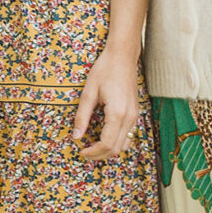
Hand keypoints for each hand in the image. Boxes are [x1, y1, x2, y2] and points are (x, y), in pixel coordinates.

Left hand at [71, 44, 142, 162]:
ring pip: (125, 145)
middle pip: (117, 149)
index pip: (107, 144)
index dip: (93, 152)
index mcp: (117, 114)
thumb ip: (82, 116)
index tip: (80, 151)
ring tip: (92, 147)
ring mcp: (135, 117)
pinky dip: (117, 142)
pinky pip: (129, 136)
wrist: (122, 57)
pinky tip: (103, 138)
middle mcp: (129, 118)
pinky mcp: (135, 114)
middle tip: (84, 152)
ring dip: (109, 150)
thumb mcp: (88, 93)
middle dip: (99, 155)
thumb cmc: (104, 71)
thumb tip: (76, 137)